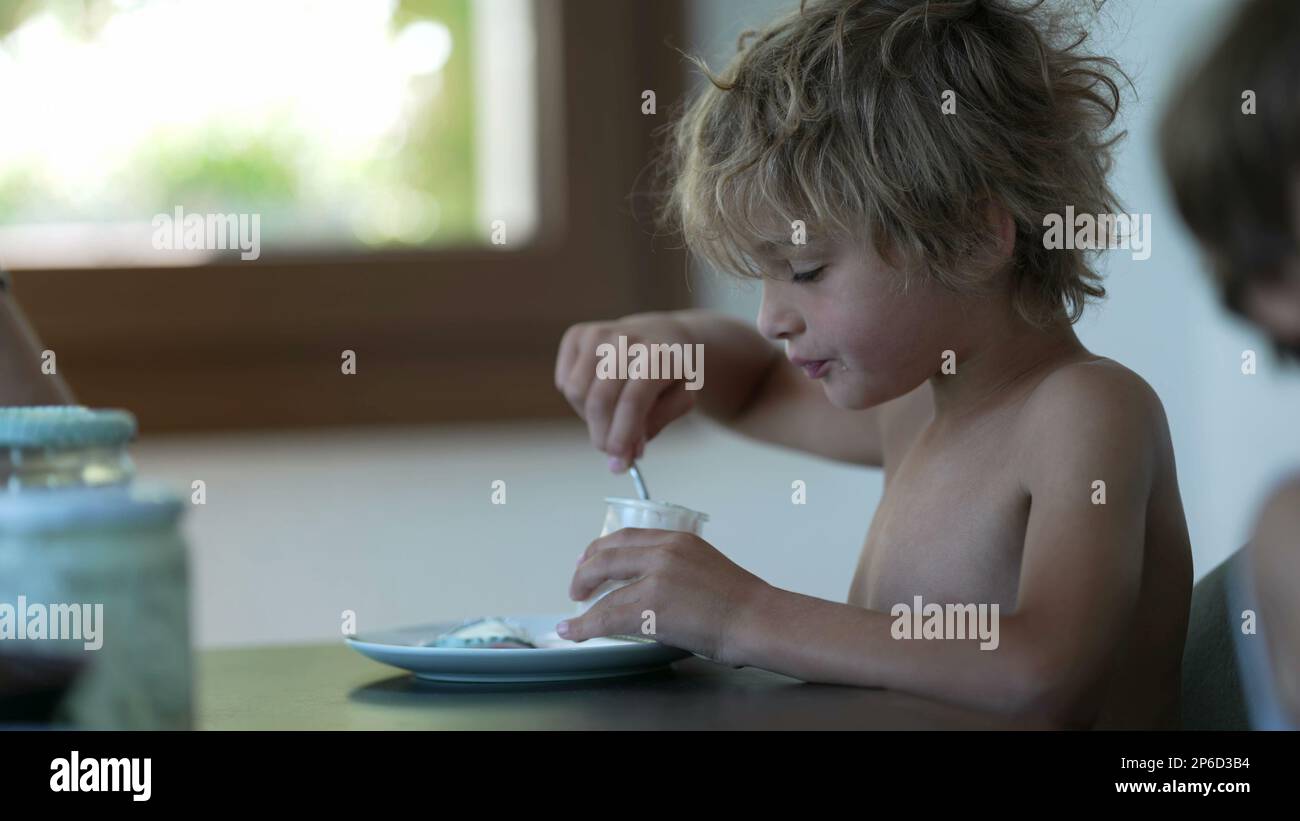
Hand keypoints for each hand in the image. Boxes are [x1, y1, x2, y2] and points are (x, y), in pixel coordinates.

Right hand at [554, 313, 698, 471]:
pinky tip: (598, 390)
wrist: (659, 337)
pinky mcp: (577, 334)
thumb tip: (625, 455)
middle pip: (599, 401)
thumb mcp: (679, 401)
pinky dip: (577, 397)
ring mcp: (598, 333)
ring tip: (610, 412)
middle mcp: (626, 339)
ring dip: (588, 415)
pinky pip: (564, 381)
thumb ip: (654, 427)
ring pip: (575, 392)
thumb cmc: (668, 375)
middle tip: (609, 449)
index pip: (632, 402)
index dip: (621, 436)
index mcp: (658, 357)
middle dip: (601, 434)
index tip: (618, 462)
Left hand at [558, 528, 768, 665]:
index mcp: (678, 539)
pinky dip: (585, 626)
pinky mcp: (651, 605)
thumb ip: (675, 567)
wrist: (757, 618)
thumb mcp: (705, 566)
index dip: (601, 549)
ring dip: (583, 603)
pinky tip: (574, 631)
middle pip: (607, 555)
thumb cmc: (740, 603)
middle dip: (585, 572)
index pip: (627, 537)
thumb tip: (649, 584)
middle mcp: (664, 551)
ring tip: (574, 615)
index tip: (589, 560)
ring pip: (604, 588)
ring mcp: (656, 577)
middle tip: (577, 587)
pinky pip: (607, 615)